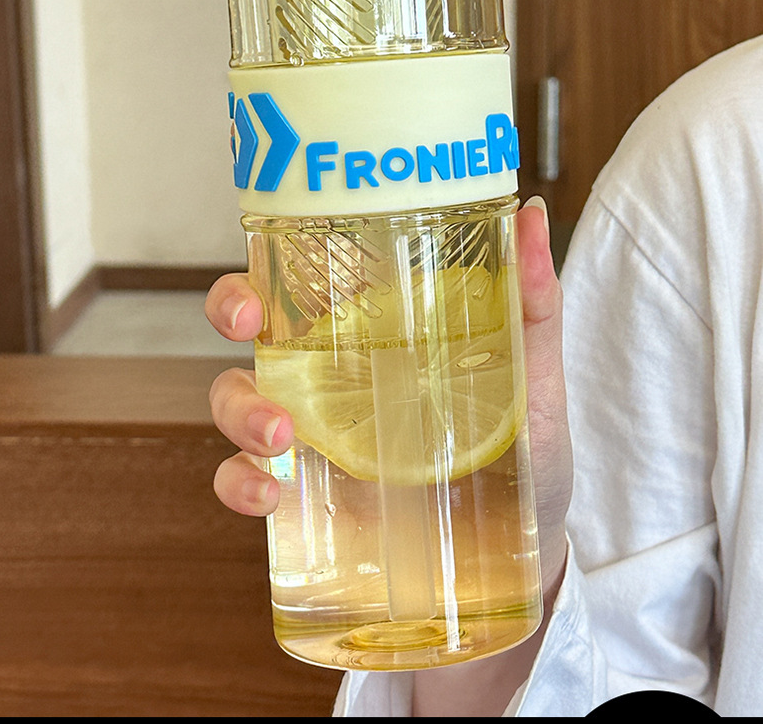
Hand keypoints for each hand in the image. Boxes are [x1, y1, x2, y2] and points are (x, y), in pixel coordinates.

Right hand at [206, 197, 572, 601]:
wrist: (532, 547)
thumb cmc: (526, 449)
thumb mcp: (533, 373)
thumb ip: (532, 301)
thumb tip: (530, 215)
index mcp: (372, 331)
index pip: (302, 279)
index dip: (262, 266)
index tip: (258, 280)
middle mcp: (329, 375)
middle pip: (251, 328)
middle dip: (228, 312)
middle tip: (246, 328)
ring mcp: (314, 435)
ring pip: (237, 401)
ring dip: (238, 410)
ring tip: (280, 435)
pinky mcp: (311, 498)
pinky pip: (248, 482)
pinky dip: (240, 484)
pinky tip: (268, 494)